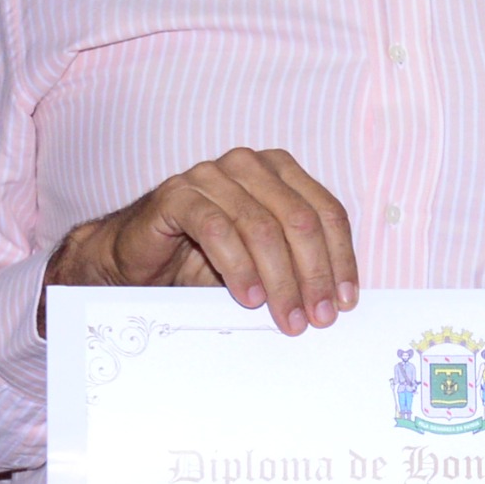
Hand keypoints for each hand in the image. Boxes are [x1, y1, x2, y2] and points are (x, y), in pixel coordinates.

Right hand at [47, 147, 358, 334]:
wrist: (139, 259)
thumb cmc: (205, 259)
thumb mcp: (263, 262)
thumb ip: (296, 266)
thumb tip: (336, 302)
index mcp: (280, 173)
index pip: (326, 212)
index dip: (340, 259)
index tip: (345, 302)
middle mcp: (249, 166)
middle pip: (299, 219)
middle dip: (313, 274)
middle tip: (316, 317)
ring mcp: (212, 175)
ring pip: (261, 226)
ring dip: (280, 278)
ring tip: (286, 316)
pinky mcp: (177, 194)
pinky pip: (217, 229)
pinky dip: (239, 267)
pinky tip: (248, 297)